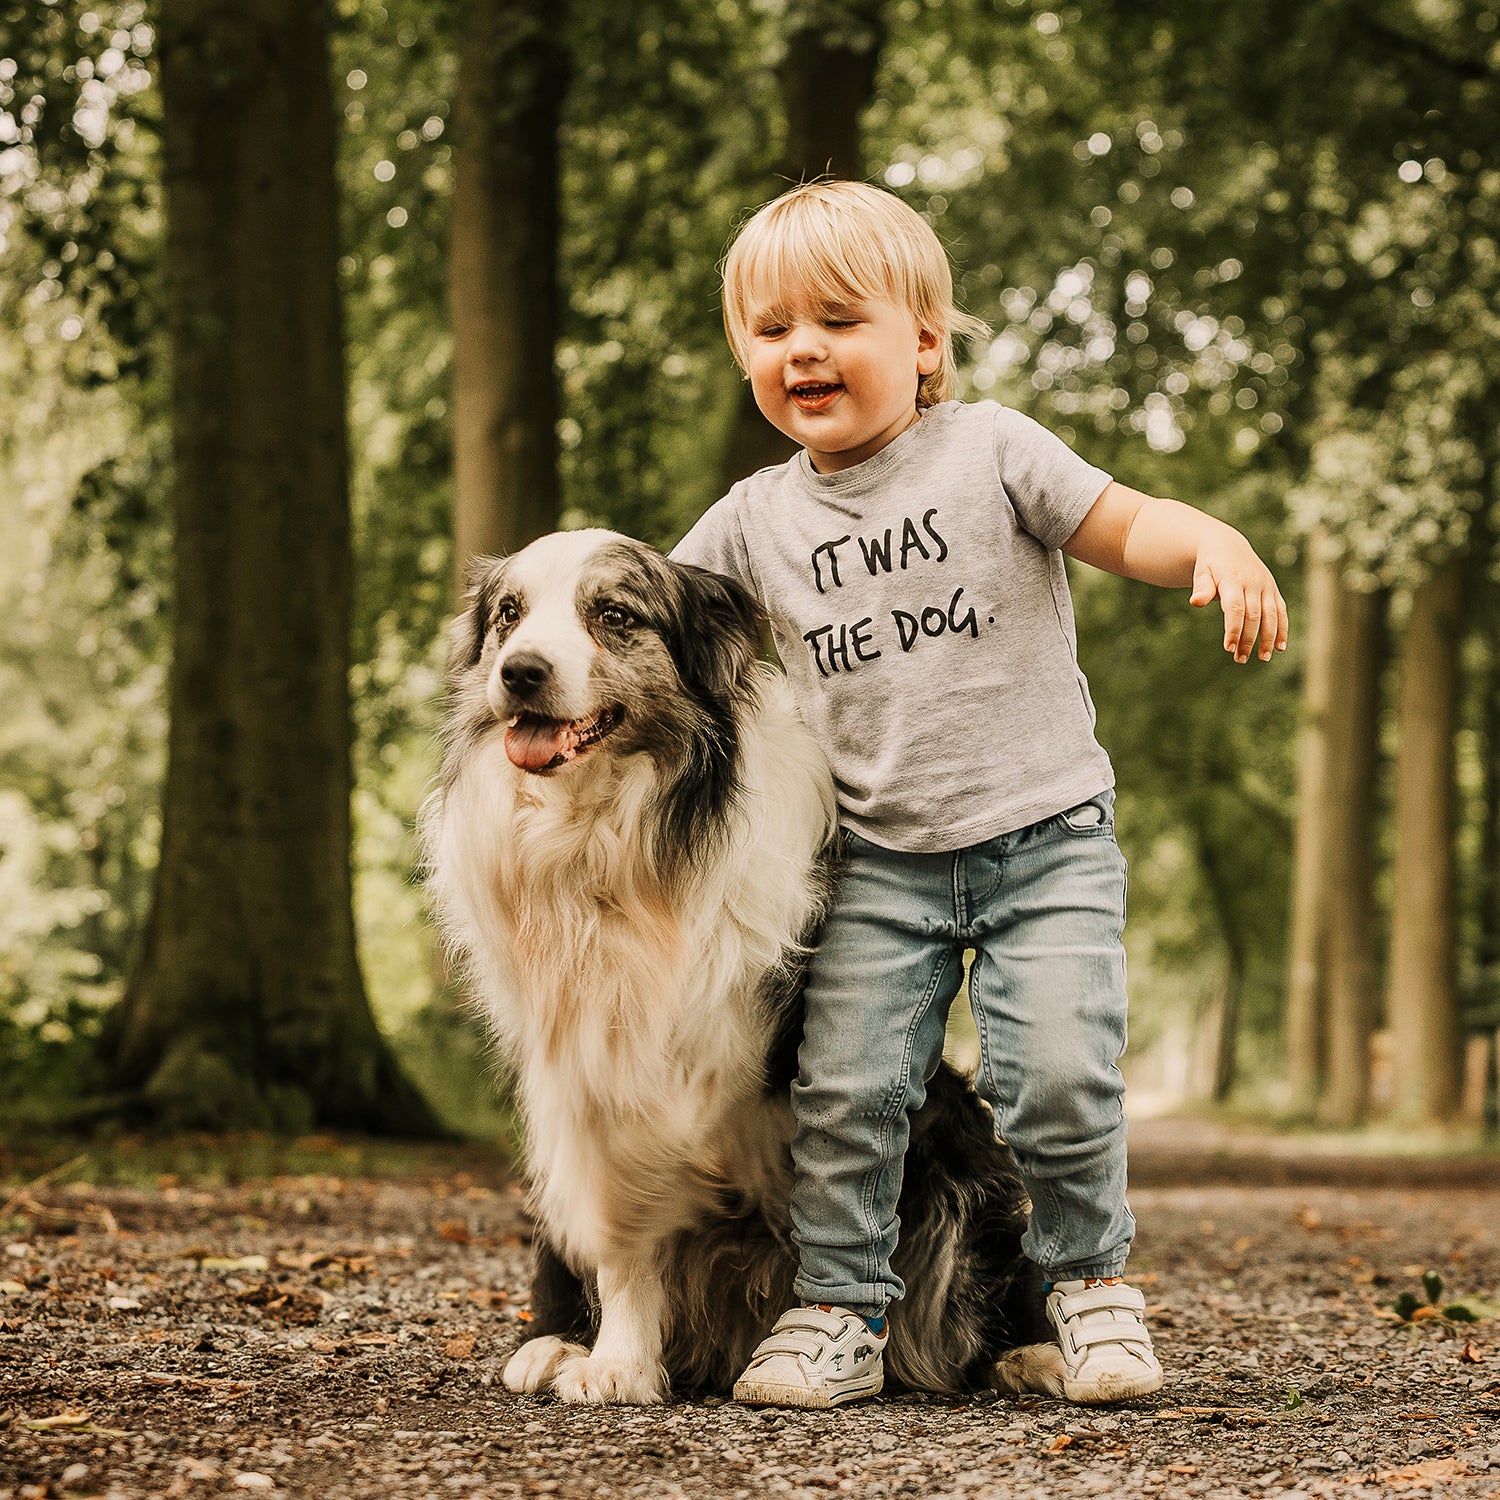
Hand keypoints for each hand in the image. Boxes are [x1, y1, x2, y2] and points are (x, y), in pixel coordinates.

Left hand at [1190, 540, 1287, 663]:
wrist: (1227, 546)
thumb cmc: (1210, 564)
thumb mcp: (1202, 572)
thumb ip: (1202, 587)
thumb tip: (1195, 602)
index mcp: (1234, 579)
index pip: (1235, 608)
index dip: (1233, 629)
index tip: (1228, 648)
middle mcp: (1254, 583)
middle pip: (1254, 615)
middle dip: (1248, 639)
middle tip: (1240, 659)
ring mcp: (1266, 586)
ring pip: (1272, 615)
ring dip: (1269, 638)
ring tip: (1263, 658)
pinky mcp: (1273, 590)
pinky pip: (1281, 611)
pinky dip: (1282, 628)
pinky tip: (1280, 647)